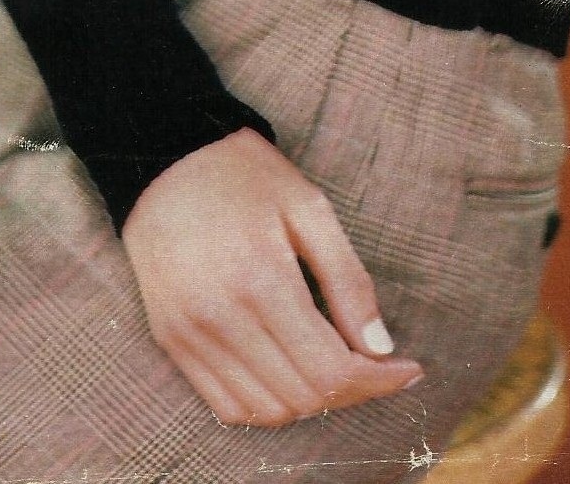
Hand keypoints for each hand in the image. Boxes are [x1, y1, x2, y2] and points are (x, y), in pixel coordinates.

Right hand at [121, 126, 424, 427]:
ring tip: (333, 366)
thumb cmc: (243, 175)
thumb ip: (347, 278)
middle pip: (304, 396)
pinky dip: (267, 406)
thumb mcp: (308, 206)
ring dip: (311, 401)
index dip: (379, 381)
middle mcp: (220, 316)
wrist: (161, 158)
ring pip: (267, 411)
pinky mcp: (171, 340)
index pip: (331, 369)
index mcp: (260, 278)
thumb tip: (381, 349)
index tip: (408, 369)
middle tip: (375, 363)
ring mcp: (190, 334)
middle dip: (354, 390)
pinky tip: (288, 373)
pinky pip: (227, 406)